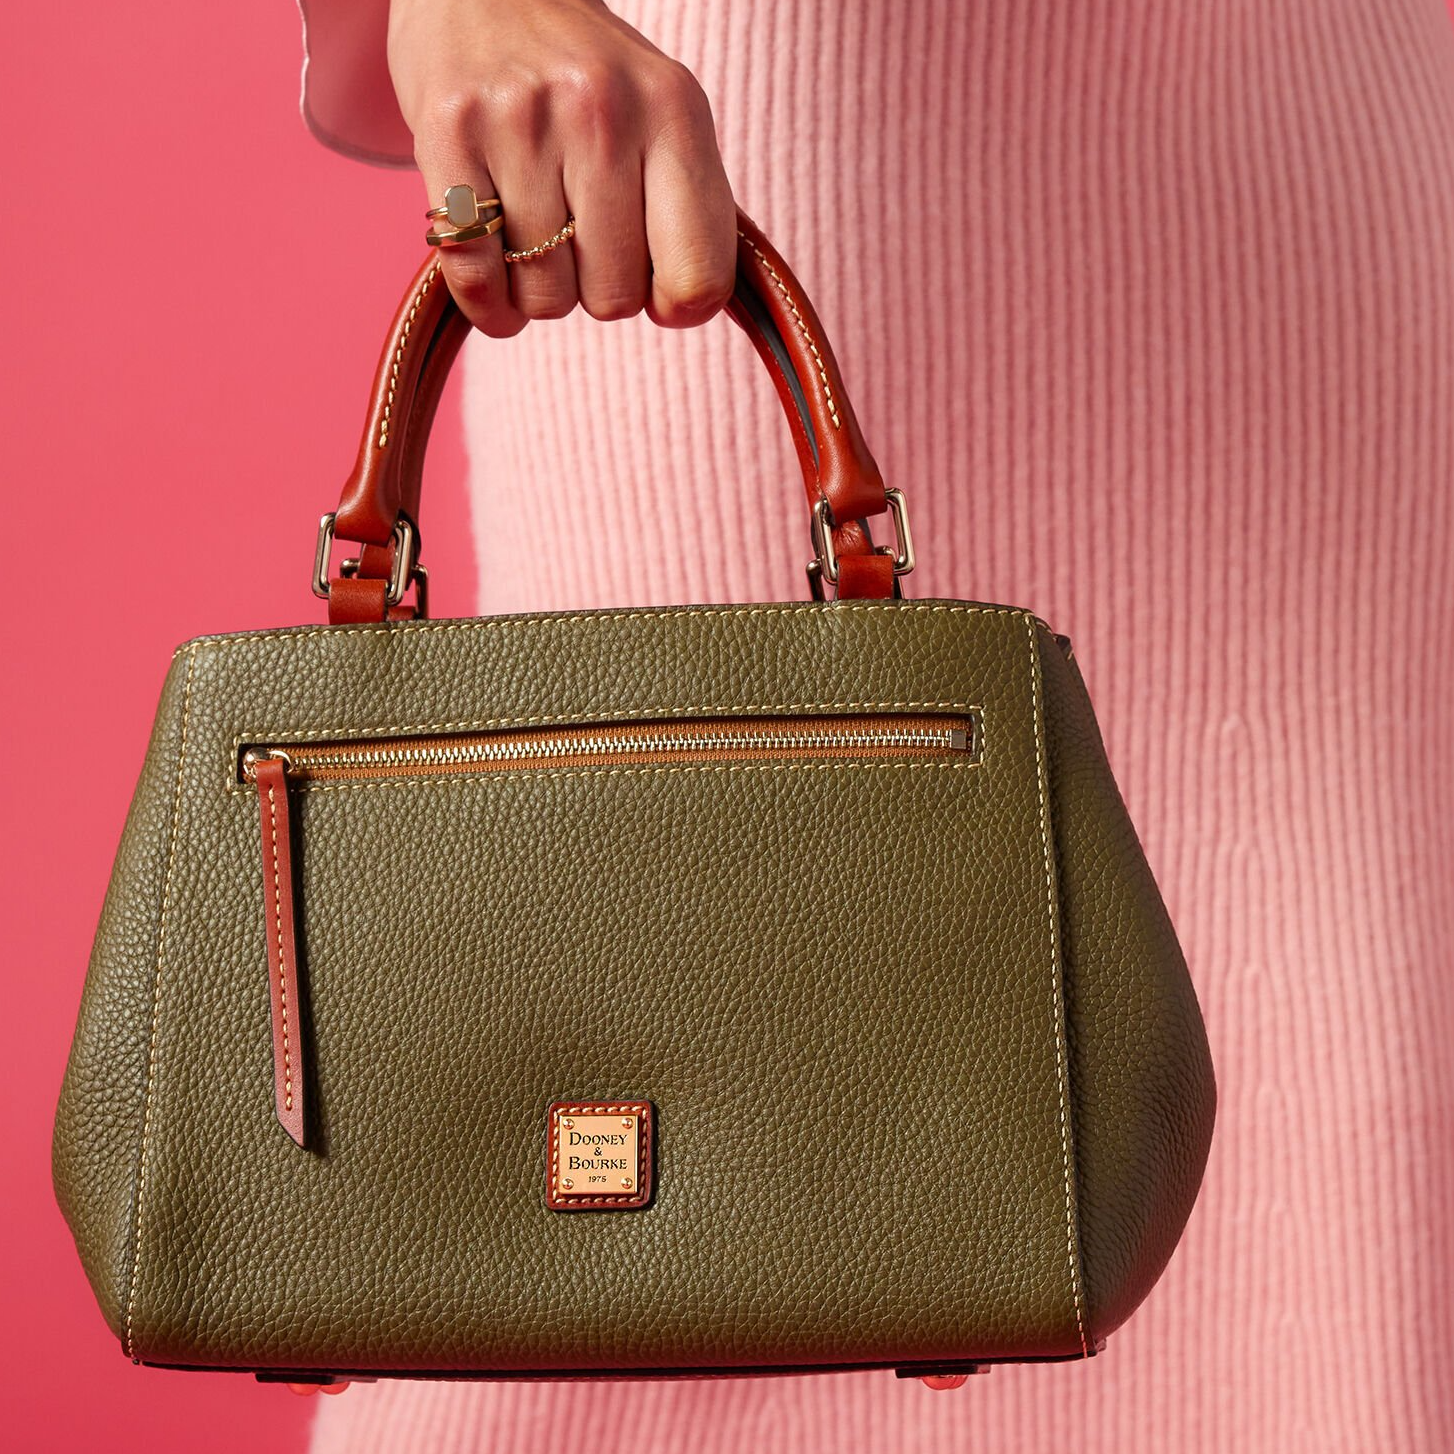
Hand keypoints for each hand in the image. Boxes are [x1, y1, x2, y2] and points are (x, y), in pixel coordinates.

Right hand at [387, 0, 737, 335]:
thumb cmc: (584, 76)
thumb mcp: (661, 115)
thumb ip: (687, 205)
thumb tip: (689, 308)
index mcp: (674, 111)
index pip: (698, 278)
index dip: (677, 306)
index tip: (655, 287)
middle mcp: (601, 111)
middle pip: (614, 298)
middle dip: (597, 292)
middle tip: (580, 246)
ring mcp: (522, 120)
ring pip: (544, 297)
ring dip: (537, 292)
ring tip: (534, 241)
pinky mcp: (450, 132)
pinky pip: (476, 278)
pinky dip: (486, 303)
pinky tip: (492, 279)